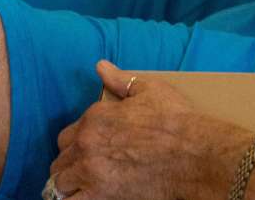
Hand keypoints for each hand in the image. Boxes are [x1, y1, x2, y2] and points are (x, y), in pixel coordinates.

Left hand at [48, 61, 251, 198]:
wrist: (194, 154)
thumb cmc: (175, 121)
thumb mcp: (149, 90)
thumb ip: (120, 80)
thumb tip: (100, 66)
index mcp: (95, 117)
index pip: (67, 136)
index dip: (77, 144)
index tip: (90, 151)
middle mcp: (86, 143)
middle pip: (61, 159)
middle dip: (71, 164)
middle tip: (88, 170)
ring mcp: (90, 171)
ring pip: (60, 182)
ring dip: (70, 183)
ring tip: (85, 186)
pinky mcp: (100, 196)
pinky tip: (86, 197)